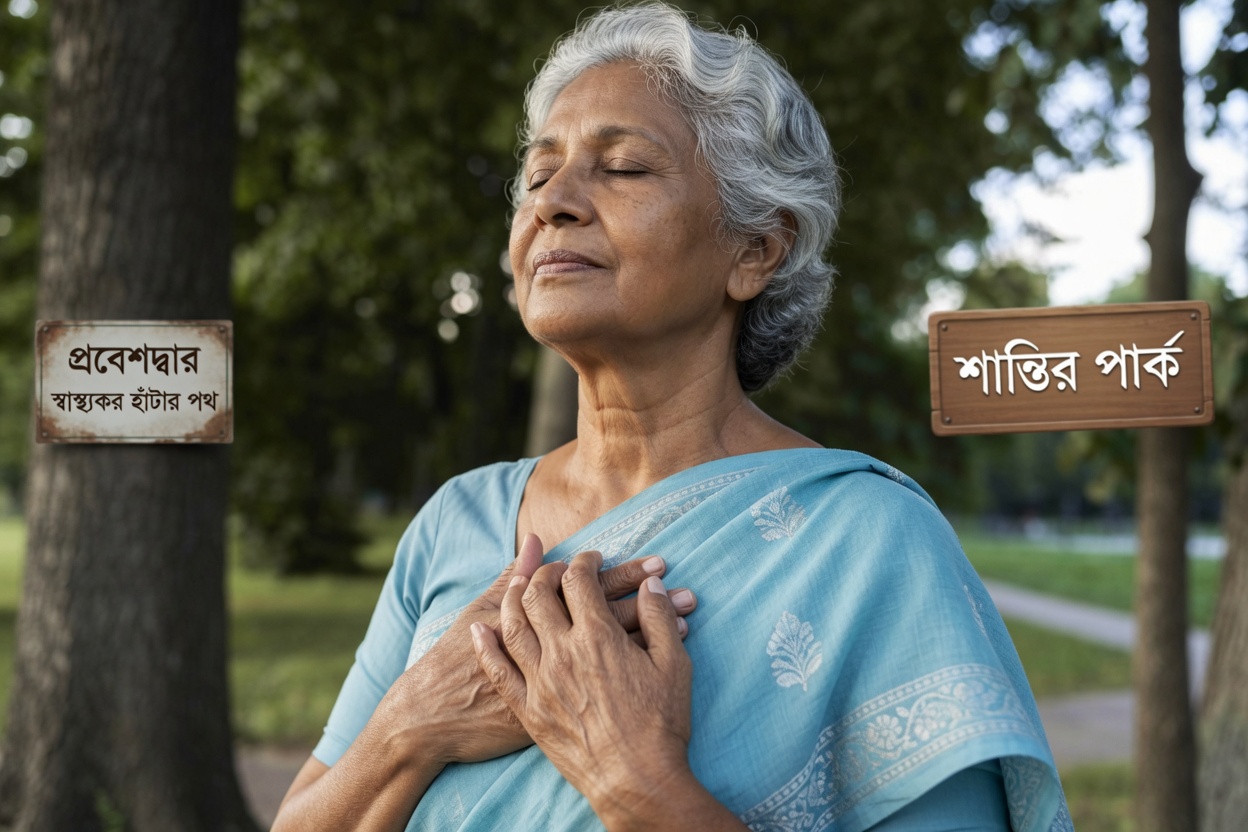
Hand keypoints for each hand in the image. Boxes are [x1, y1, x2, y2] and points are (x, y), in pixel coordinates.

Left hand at [470, 551, 695, 822]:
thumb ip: (660, 618)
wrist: (636, 780)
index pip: (579, 580)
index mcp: (598, 636)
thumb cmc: (661, 724)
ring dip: (513, 598)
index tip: (591, 560)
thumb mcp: (674, 664)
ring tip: (520, 586)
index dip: (584, 562)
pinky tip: (481, 629)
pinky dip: (486, 645)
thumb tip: (652, 585)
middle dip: (546, 572)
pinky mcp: (528, 710)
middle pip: (538, 595)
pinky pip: (497, 670)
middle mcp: (562, 652)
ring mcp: (540, 681)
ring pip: (512, 625)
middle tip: (556, 570)